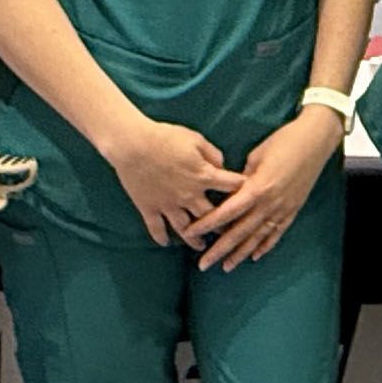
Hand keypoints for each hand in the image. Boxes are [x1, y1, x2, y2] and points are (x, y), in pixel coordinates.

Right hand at [102, 117, 245, 246]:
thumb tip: (222, 164)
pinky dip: (161, 237)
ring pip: (186, 229)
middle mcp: (189, 195)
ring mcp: (169, 205)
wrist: (132, 145)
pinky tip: (165, 243)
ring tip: (201, 245)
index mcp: (204, 176)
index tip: (249, 192)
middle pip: (212, 216)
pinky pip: (157, 228)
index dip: (241, 187)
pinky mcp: (149, 208)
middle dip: (223, 225)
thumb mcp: (194, 138)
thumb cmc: (164, 137)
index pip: (232, 185)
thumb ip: (212, 153)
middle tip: (229, 232)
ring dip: (195, 239)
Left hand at [187, 107, 340, 270]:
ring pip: (257, 238)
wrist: (315, 141)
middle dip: (219, 250)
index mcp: (257, 188)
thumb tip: (231, 192)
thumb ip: (242, 179)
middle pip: (239, 232)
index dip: (207, 224)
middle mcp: (269, 204)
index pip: (226, 212)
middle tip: (203, 264)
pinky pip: (277, 233)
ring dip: (240, 254)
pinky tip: (255, 256)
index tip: (190, 233)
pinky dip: (265, 246)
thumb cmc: (283, 142)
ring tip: (226, 267)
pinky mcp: (293, 210)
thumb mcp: (256, 157)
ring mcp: (283, 209)